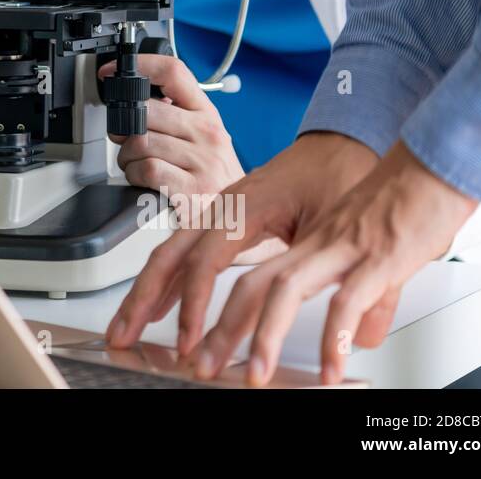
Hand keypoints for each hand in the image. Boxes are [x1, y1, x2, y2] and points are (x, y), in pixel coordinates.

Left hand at [99, 53, 243, 208]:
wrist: (239, 215)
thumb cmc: (213, 175)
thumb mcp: (202, 137)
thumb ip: (174, 115)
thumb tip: (131, 100)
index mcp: (207, 113)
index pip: (174, 72)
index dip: (139, 66)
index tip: (114, 72)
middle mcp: (208, 133)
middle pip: (146, 110)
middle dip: (123, 126)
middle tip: (123, 139)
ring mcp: (203, 161)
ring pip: (141, 141)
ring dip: (126, 155)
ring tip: (136, 163)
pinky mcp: (193, 189)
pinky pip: (147, 168)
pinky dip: (134, 174)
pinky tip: (142, 179)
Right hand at [106, 132, 376, 359]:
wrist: (343, 139)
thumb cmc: (341, 171)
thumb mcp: (342, 223)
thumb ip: (339, 276)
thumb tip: (358, 331)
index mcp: (247, 206)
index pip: (206, 260)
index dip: (193, 304)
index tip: (191, 340)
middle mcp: (225, 208)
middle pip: (168, 255)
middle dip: (140, 298)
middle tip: (122, 335)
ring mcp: (221, 213)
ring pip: (170, 255)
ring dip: (145, 293)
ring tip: (126, 328)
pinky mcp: (226, 221)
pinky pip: (185, 253)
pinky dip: (167, 283)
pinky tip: (160, 306)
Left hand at [188, 142, 476, 385]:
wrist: (437, 163)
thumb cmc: (406, 201)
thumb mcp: (372, 254)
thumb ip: (365, 298)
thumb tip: (363, 336)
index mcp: (306, 242)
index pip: (246, 275)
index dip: (216, 307)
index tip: (198, 340)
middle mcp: (315, 244)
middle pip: (251, 284)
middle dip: (221, 329)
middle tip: (202, 365)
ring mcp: (344, 249)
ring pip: (286, 289)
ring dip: (266, 335)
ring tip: (256, 375)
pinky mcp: (380, 257)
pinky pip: (349, 300)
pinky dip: (336, 338)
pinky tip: (331, 369)